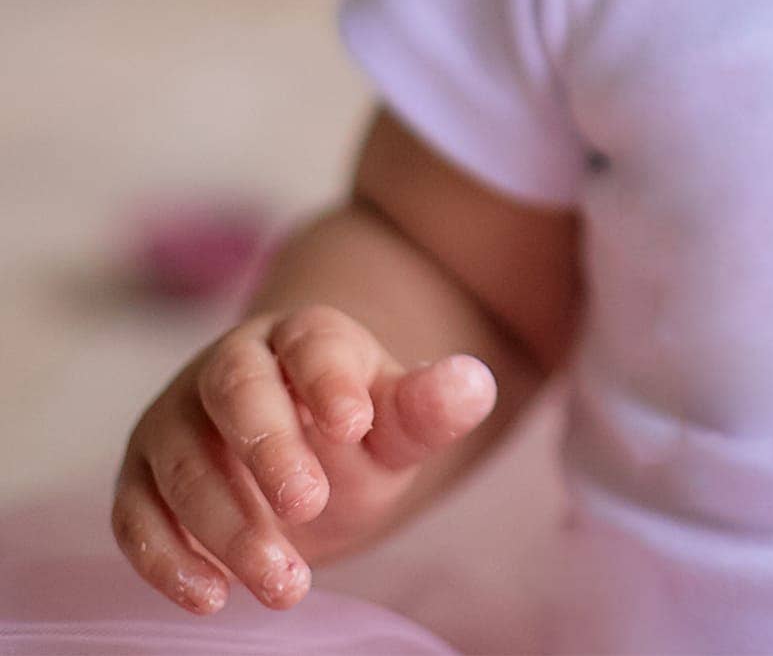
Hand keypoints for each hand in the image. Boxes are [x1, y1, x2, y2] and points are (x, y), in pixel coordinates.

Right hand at [110, 303, 498, 616]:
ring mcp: (176, 421)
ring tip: (285, 583)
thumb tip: (475, 384)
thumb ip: (429, 407)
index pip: (311, 344)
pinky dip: (165, 558)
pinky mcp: (141, 480)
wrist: (296, 457)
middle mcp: (228, 367)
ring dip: (227, 526)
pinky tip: (211, 596)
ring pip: (184, 463)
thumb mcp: (398, 423)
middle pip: (236, 392)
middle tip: (309, 504)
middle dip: (268, 448)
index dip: (328, 379)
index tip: (353, 423)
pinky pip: (137, 516)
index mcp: (301, 336)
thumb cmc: (352, 433)